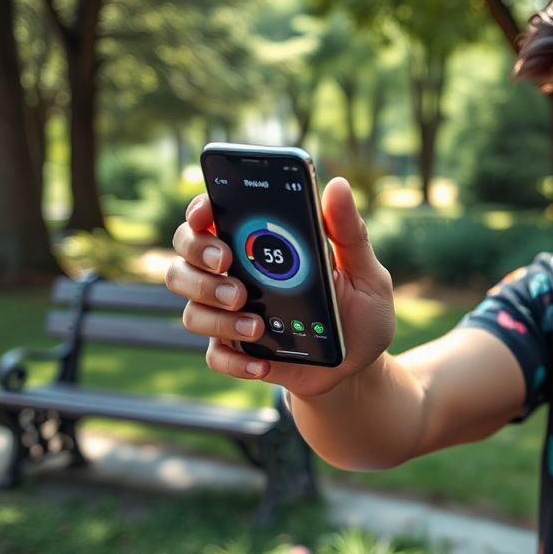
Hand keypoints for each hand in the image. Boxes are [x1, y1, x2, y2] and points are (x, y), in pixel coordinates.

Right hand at [165, 178, 394, 396]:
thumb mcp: (365, 274)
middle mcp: (237, 275)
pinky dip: (235, 359)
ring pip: (193, 307)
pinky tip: (263, 363)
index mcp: (263, 246)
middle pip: (187, 255)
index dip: (200, 210)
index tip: (206, 214)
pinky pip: (214, 354)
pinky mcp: (237, 351)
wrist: (357, 367)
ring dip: (217, 313)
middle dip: (199, 257)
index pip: (214, 216)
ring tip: (256, 325)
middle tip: (228, 265)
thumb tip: (338, 186)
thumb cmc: (360, 314)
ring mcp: (232, 314)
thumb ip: (350, 234)